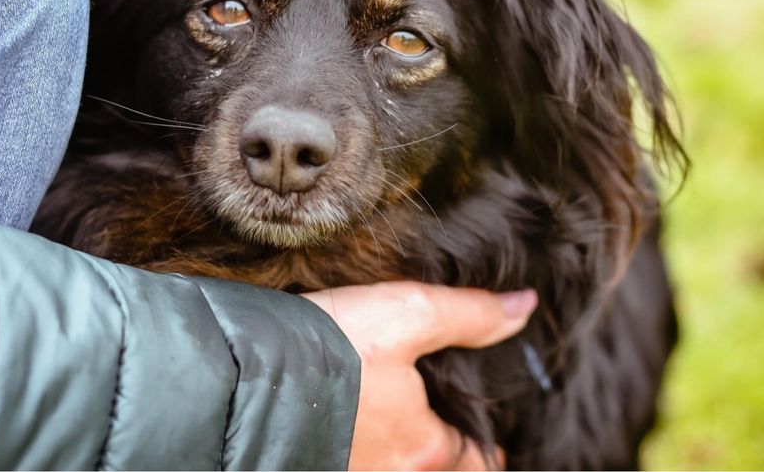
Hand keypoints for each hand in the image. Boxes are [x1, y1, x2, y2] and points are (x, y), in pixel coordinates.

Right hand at [303, 281, 536, 470]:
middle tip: (444, 434)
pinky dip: (364, 450)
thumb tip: (524, 307)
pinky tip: (352, 423)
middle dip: (440, 455)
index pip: (474, 462)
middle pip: (432, 471)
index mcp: (422, 449)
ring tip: (398, 425)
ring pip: (390, 468)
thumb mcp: (407, 313)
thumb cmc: (329, 347)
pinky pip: (356, 462)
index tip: (485, 441)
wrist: (239, 372)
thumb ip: (470, 315)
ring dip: (399, 452)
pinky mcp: (311, 466)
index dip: (482, 448)